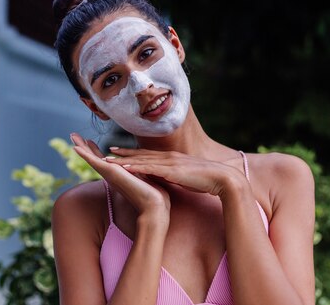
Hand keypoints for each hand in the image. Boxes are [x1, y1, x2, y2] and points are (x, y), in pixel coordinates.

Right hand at [70, 133, 170, 222]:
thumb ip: (140, 172)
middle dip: (84, 146)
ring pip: (91, 158)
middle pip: (94, 158)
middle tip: (73, 134)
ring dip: (81, 146)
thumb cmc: (153, 195)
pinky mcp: (111, 173)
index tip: (89, 141)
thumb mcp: (144, 177)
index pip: (104, 160)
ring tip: (72, 135)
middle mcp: (111, 174)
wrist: (154, 205)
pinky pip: (94, 161)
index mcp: (118, 175)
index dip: (95, 150)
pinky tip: (75, 147)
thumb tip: (143, 167)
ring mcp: (109, 174)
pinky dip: (85, 154)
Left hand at [104, 147, 246, 197]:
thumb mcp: (187, 175)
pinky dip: (135, 167)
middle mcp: (168, 157)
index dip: (132, 152)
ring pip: (142, 160)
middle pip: (141, 154)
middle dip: (123, 153)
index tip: (119, 151)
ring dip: (124, 159)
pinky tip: (124, 167)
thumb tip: (166, 177)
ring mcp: (170, 162)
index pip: (148, 154)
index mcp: (172, 158)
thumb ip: (175, 174)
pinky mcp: (172, 170)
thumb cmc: (207, 179)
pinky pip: (149, 168)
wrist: (222, 178)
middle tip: (107, 152)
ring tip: (108, 159)